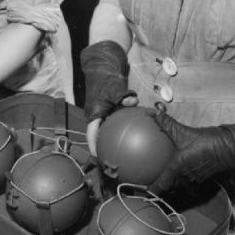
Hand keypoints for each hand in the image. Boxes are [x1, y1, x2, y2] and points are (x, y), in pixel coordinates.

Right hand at [81, 40, 137, 154]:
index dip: (95, 148)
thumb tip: (133, 101)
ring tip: (128, 158)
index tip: (101, 159)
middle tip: (115, 164)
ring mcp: (105, 117)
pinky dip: (127, 133)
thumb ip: (123, 96)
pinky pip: (119, 127)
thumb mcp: (114, 87)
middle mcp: (98, 118)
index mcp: (94, 115)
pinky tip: (142, 139)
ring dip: (116, 145)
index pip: (92, 135)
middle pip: (101, 139)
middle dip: (106, 152)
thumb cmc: (106, 79)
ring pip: (110, 135)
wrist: (105, 70)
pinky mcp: (113, 115)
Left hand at [148, 110, 234, 193]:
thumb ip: (166, 124)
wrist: (232, 148)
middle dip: (160, 191)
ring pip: (180, 188)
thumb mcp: (184, 132)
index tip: (141, 192)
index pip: (160, 185)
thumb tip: (152, 114)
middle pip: (169, 190)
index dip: (150, 191)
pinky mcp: (204, 178)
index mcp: (177, 169)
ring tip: (163, 182)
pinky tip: (182, 172)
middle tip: (149, 186)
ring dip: (172, 188)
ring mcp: (195, 180)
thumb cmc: (206, 142)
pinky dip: (184, 182)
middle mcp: (185, 179)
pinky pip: (190, 184)